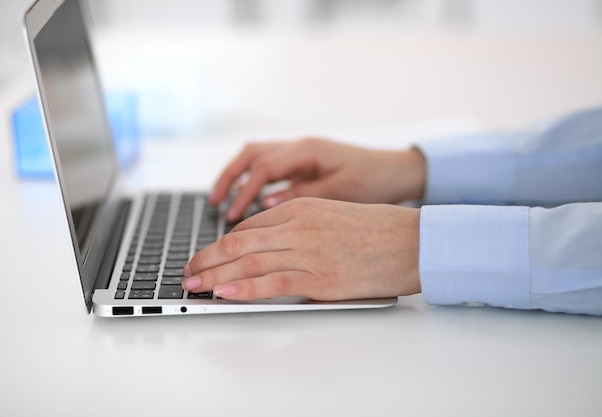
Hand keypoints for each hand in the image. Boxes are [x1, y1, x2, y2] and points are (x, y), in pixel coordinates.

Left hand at [183, 197, 420, 300]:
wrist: (414, 241)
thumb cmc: (378, 230)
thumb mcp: (333, 215)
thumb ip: (300, 227)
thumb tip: (270, 249)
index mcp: (302, 207)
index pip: (250, 225)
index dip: (222, 243)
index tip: (208, 255)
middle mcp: (300, 226)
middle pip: (239, 241)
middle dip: (207, 257)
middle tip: (187, 271)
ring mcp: (309, 251)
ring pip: (248, 261)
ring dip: (215, 274)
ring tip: (194, 285)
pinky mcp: (320, 278)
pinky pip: (272, 283)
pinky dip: (243, 288)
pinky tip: (224, 293)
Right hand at [210, 138, 425, 221]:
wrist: (397, 171)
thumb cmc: (374, 180)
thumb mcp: (341, 191)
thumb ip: (304, 195)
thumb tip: (268, 204)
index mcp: (308, 150)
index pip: (264, 167)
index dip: (245, 191)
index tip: (232, 215)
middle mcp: (301, 147)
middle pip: (252, 154)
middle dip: (229, 176)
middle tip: (214, 201)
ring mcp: (301, 152)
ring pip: (257, 157)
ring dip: (237, 175)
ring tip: (221, 199)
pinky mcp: (304, 162)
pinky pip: (270, 167)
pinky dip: (253, 179)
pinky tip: (248, 198)